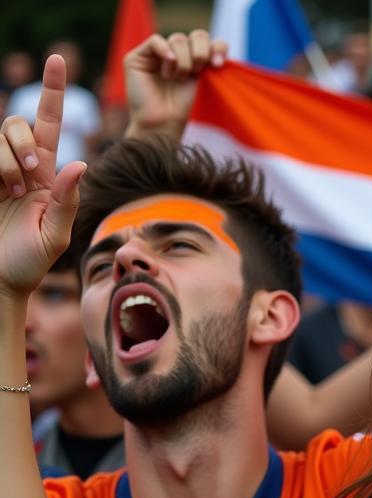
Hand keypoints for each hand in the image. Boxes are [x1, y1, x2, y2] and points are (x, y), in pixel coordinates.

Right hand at [0, 56, 84, 298]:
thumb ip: (67, 201)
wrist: (0, 281)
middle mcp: (21, 166)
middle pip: (18, 123)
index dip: (53, 92)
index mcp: (46, 176)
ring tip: (9, 192)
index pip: (50, 124)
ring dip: (4, 161)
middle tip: (27, 177)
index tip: (57, 58)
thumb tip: (79, 164)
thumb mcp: (57, 236)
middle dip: (20, 143)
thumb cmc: (30, 263)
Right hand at [125, 31, 227, 140]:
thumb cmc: (180, 109)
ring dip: (183, 61)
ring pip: (178, 39)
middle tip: (197, 71)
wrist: (161, 123)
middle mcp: (176, 54)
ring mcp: (157, 54)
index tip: (219, 64)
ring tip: (177, 78)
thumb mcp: (201, 82)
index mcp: (192, 60)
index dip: (217, 48)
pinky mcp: (138, 57)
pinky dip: (165, 51)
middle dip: (201, 52)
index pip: (210, 42)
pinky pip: (156, 41)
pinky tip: (169, 64)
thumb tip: (219, 48)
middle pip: (197, 36)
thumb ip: (207, 62)